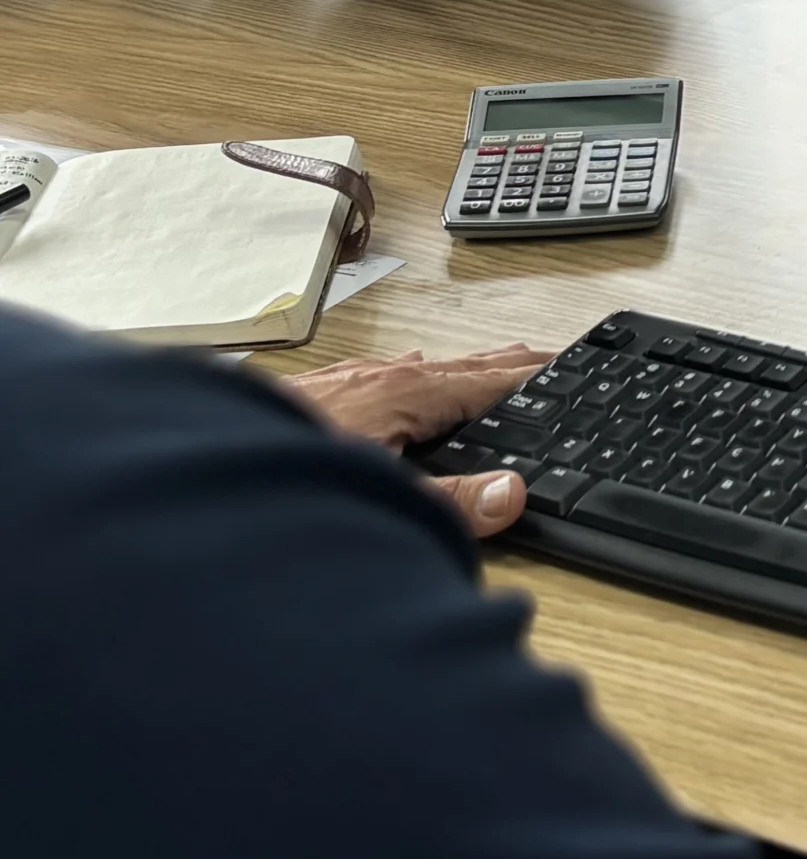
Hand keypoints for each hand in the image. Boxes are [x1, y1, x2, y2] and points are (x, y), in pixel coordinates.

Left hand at [285, 343, 552, 538]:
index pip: (485, 382)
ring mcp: (342, 381)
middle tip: (543, 355)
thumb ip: (449, 502)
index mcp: (403, 397)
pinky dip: (407, 371)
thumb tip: (513, 492)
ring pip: (416, 366)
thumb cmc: (279, 480)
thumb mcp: (379, 499)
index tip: (563, 366)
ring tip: (485, 363)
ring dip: (457, 366)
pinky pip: (377, 371)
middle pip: (456, 366)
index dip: (528, 376)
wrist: (191, 463)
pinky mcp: (311, 392)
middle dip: (501, 362)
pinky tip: (396, 372)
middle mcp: (376, 379)